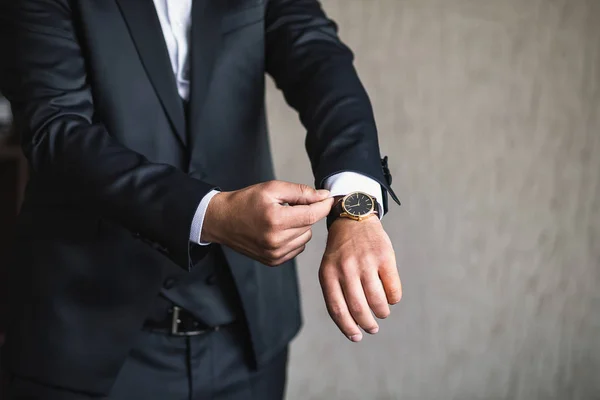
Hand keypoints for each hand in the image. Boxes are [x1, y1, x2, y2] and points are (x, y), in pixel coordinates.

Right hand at [202, 181, 334, 265]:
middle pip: (309, 225)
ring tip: (281, 218)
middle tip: (288, 206)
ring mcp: (275, 253)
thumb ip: (300, 192)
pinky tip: (278, 230)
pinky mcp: (273, 261)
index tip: (328, 198)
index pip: (312, 214)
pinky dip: (293, 238)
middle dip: (305, 213)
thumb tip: (323, 196)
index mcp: (276, 220)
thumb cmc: (246, 201)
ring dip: (300, 227)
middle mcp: (276, 240)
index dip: (324, 205)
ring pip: (305, 237)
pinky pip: (297, 248)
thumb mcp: (272, 188)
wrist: (222, 220)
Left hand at [319, 217, 401, 341]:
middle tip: (372, 328)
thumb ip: (335, 291)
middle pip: (358, 308)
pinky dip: (393, 298)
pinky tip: (391, 298)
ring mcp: (365, 262)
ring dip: (381, 312)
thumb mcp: (329, 267)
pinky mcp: (384, 256)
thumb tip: (351, 323)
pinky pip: (392, 288)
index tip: (356, 337)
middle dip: (367, 324)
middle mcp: (345, 268)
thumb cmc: (342, 251)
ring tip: (382, 313)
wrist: (354, 218)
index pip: (337, 309)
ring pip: (377, 300)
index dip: (347, 327)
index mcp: (328, 273)